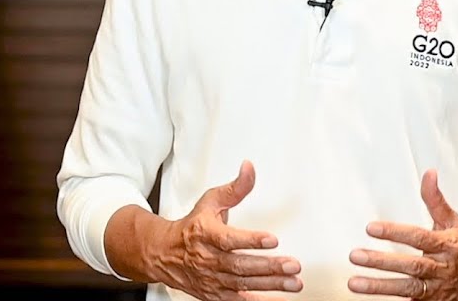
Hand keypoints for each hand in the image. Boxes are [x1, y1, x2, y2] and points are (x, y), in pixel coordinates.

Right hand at [150, 161, 302, 299]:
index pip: (229, 240)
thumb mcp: (210, 202)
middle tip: (292, 265)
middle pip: (240, 266)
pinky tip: (277, 299)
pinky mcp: (215, 294)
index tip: (272, 239)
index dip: (251, 241)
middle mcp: (208, 259)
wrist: (164, 254)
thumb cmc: (191, 227)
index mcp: (206, 234)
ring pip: (243, 284)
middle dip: (269, 267)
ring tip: (293, 283)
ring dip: (270, 285)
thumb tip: (249, 169)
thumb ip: (234, 189)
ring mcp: (212, 279)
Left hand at [347, 170, 457, 299]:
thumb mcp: (452, 223)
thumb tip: (429, 174)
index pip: (419, 237)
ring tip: (355, 282)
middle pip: (410, 265)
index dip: (395, 232)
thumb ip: (436, 200)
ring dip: (379, 287)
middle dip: (381, 262)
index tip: (371, 228)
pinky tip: (369, 299)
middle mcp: (441, 269)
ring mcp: (435, 290)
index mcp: (447, 246)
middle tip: (356, 255)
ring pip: (406, 289)